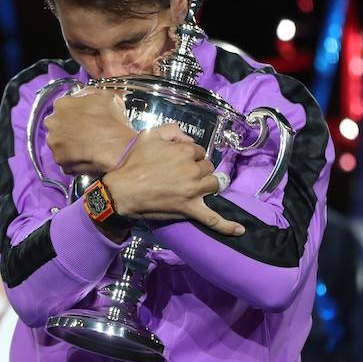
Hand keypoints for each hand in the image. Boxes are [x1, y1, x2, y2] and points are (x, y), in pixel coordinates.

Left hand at [44, 89, 135, 175]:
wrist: (114, 148)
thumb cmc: (111, 123)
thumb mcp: (105, 96)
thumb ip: (88, 93)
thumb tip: (85, 96)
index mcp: (62, 104)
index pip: (63, 106)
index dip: (74, 112)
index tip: (83, 117)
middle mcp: (53, 122)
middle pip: (57, 124)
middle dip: (68, 128)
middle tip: (85, 132)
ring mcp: (54, 142)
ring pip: (59, 142)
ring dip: (69, 144)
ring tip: (86, 145)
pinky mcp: (59, 159)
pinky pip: (64, 159)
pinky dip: (72, 159)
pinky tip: (85, 156)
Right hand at [104, 125, 244, 236]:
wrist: (122, 190)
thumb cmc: (134, 162)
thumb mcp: (149, 135)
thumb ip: (172, 131)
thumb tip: (187, 139)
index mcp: (185, 151)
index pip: (200, 151)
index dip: (190, 156)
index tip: (179, 161)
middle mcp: (193, 169)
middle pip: (208, 167)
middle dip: (199, 169)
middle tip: (182, 175)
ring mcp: (194, 190)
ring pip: (214, 184)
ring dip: (208, 184)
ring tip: (196, 187)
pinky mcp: (190, 209)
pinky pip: (212, 219)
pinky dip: (227, 226)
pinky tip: (239, 230)